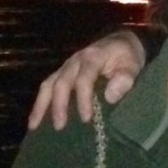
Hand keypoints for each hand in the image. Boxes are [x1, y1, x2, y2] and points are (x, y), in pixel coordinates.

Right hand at [27, 31, 145, 130]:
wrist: (122, 41)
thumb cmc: (128, 55)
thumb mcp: (133, 65)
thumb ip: (125, 79)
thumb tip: (110, 97)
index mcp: (93, 57)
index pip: (84, 79)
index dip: (83, 99)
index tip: (87, 118)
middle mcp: (75, 60)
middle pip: (61, 82)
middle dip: (59, 105)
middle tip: (60, 126)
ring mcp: (67, 66)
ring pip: (48, 84)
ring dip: (41, 105)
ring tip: (34, 126)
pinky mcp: (63, 72)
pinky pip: (48, 86)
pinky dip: (40, 102)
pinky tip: (35, 119)